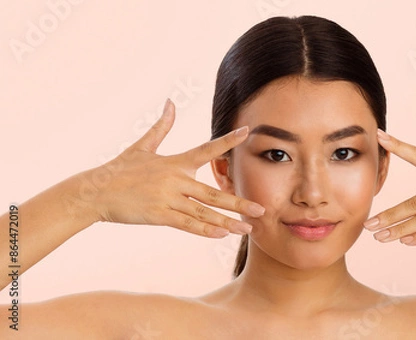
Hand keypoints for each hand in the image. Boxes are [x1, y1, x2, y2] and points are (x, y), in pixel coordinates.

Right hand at [90, 99, 264, 237]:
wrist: (95, 191)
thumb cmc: (119, 169)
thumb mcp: (142, 145)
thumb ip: (162, 126)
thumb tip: (170, 101)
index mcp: (175, 162)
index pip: (207, 149)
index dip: (228, 141)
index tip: (247, 133)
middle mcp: (175, 180)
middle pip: (213, 192)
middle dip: (239, 202)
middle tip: (262, 208)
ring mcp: (168, 199)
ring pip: (204, 212)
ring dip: (227, 221)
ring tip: (248, 228)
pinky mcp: (159, 215)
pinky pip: (186, 224)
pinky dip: (205, 229)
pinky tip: (222, 234)